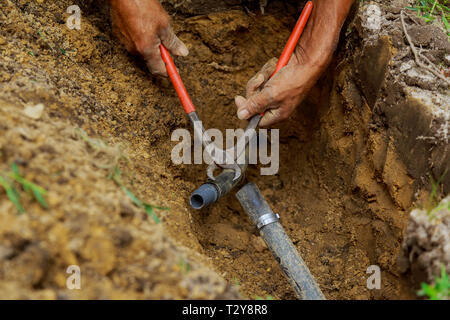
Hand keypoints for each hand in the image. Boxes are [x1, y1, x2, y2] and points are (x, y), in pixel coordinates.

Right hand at [109, 0, 188, 75]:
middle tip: (166, 41)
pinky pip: (132, 40)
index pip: (158, 70)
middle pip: (150, 59)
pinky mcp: (118, 33)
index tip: (175, 71)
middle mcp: (133, 49)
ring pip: (141, 48)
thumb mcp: (164, 25)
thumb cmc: (143, 6)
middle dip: (160, 53)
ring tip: (153, 27)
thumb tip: (182, 53)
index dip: (168, 71)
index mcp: (146, 49)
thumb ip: (173, 42)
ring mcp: (124, 41)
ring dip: (150, 43)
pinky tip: (143, 23)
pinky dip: (140, 36)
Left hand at [235, 0, 353, 126]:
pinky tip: (274, 67)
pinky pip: (263, 77)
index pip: (255, 119)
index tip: (238, 98)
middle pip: (253, 102)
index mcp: (276, 114)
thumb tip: (241, 116)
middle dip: (255, 88)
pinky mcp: (274, 81)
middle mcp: (275, 105)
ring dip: (261, 76)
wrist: (306, 61)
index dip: (246, 110)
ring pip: (256, 88)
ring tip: (271, 72)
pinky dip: (266, 70)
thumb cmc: (293, 80)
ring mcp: (274, 92)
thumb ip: (254, 106)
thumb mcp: (270, 95)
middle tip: (262, 80)